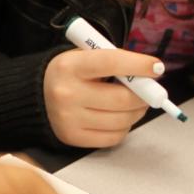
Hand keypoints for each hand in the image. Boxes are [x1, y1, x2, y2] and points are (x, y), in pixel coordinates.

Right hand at [44, 47, 162, 147]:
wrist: (37, 96)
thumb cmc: (69, 73)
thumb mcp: (82, 56)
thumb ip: (113, 61)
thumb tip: (150, 74)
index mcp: (69, 66)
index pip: (111, 63)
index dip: (138, 65)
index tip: (157, 67)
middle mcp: (66, 93)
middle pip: (121, 99)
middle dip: (144, 95)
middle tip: (151, 90)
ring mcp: (69, 119)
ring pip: (121, 120)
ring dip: (137, 112)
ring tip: (135, 103)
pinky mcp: (73, 137)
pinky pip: (113, 137)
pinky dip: (124, 127)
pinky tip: (120, 117)